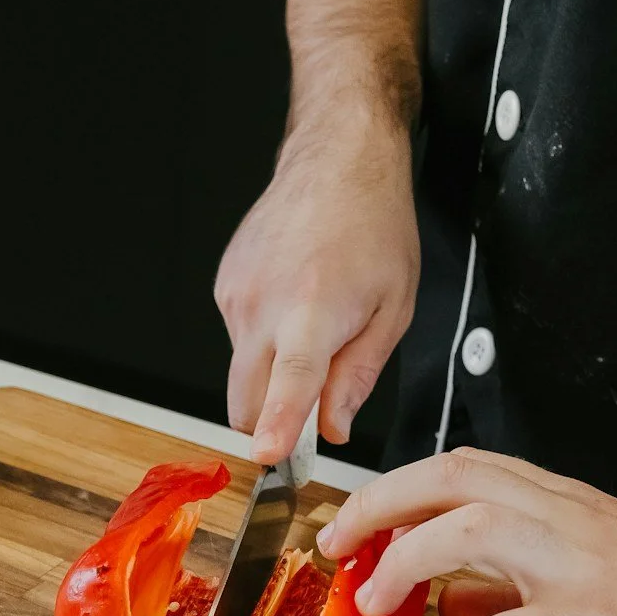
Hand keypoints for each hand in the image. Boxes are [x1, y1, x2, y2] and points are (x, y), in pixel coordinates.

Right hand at [216, 119, 417, 463]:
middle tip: (313, 409)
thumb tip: (335, 428)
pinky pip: (240, 337)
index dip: (277, 426)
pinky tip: (294, 300)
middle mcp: (262, 304)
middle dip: (271, 421)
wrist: (336, 160)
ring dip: (272, 371)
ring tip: (314, 323)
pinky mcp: (224, 285)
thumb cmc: (373, 226)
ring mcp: (235, 295)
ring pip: (243, 371)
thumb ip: (358, 376)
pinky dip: (264, 338)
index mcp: (312, 312)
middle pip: (245, 401)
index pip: (288, 383)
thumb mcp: (392, 309)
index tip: (268, 455)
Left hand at [318, 449, 616, 615]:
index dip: (399, 488)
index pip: (467, 470)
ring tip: (370, 605)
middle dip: (380, 505)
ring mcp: (585, 570)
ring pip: (474, 529)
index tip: (355, 523)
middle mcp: (571, 523)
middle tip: (335, 547)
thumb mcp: (596, 582)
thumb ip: (516, 584)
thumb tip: (447, 599)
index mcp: (569, 509)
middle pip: (455, 479)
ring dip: (406, 562)